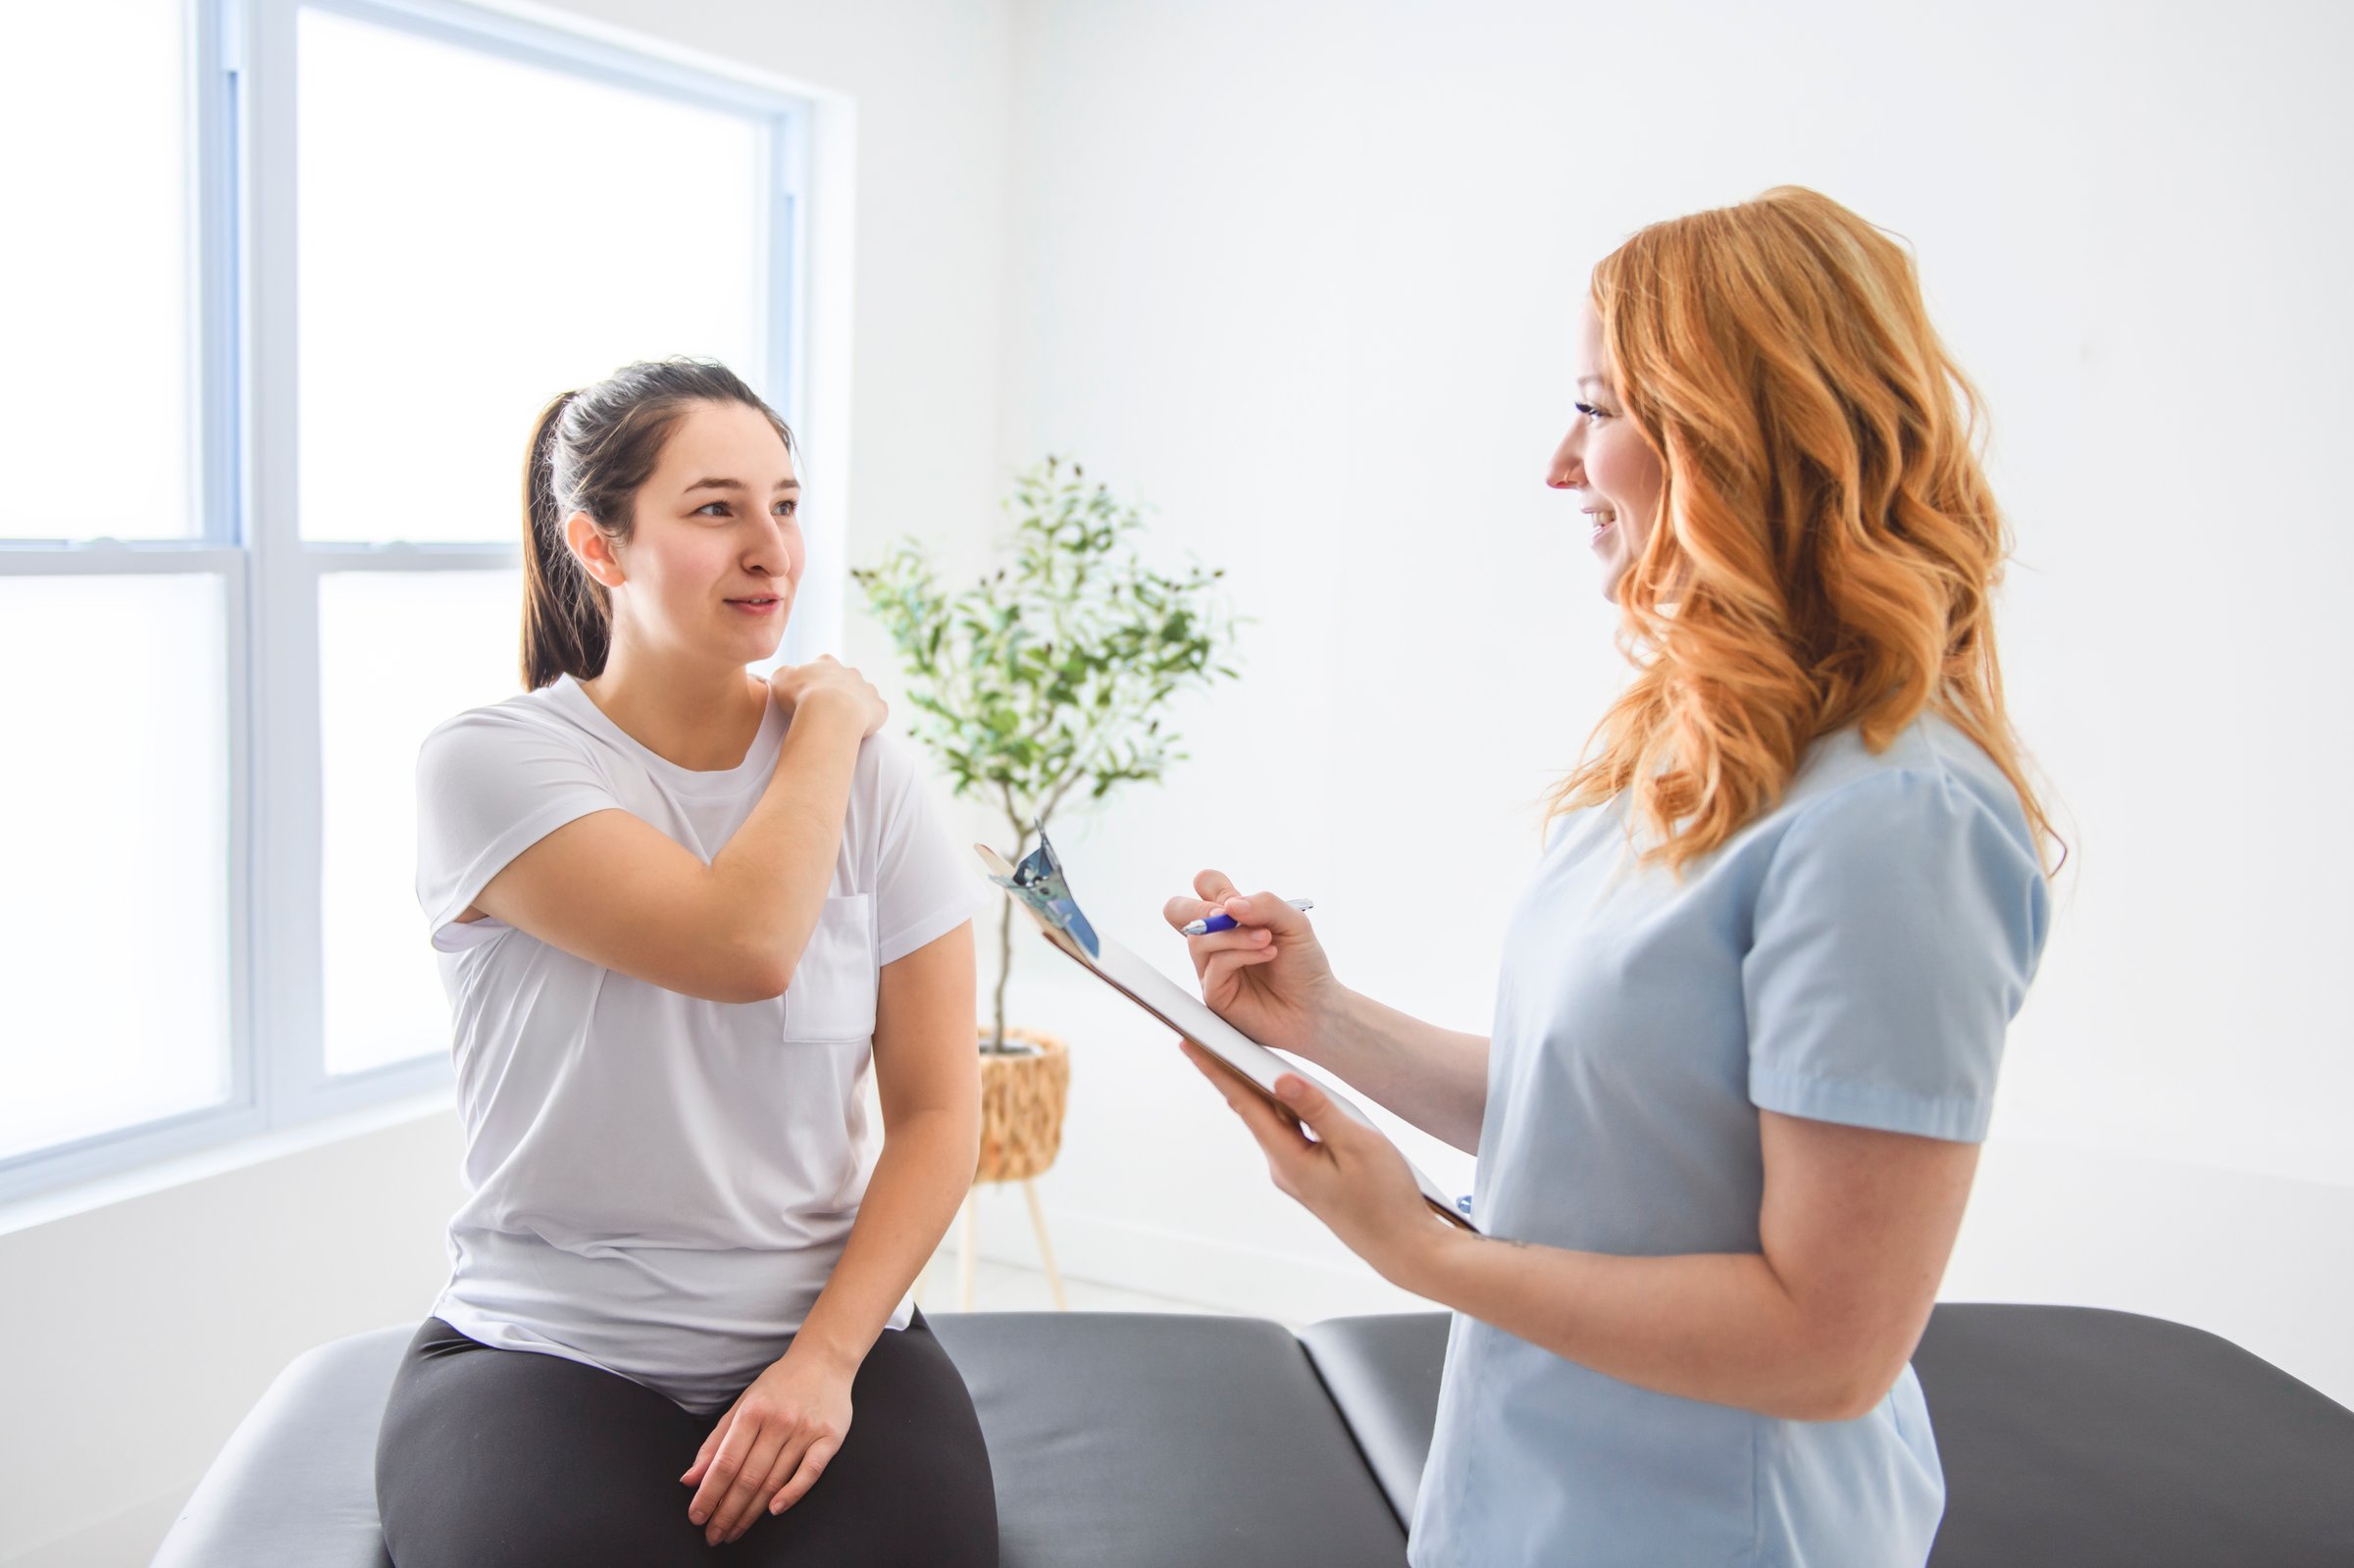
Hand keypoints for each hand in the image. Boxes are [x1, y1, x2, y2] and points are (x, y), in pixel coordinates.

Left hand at [679, 1341, 855, 1544]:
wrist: (824, 1359)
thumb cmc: (780, 1385)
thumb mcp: (742, 1405)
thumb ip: (716, 1442)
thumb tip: (690, 1479)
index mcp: (752, 1412)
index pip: (725, 1463)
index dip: (708, 1494)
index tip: (697, 1517)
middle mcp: (778, 1421)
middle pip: (748, 1478)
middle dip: (726, 1512)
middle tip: (714, 1536)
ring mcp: (805, 1430)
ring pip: (774, 1480)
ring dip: (751, 1512)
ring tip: (735, 1531)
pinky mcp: (830, 1437)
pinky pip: (810, 1472)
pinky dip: (792, 1493)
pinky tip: (774, 1510)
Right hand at [768, 655, 887, 736]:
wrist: (830, 713)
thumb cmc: (802, 696)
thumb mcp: (780, 680)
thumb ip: (784, 674)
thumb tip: (788, 675)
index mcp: (826, 663)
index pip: (821, 666)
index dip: (814, 681)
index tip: (808, 695)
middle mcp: (850, 672)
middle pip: (844, 680)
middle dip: (836, 693)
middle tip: (824, 712)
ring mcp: (867, 689)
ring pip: (862, 695)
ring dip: (854, 706)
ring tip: (841, 724)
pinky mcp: (879, 707)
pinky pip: (876, 713)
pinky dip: (869, 721)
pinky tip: (857, 731)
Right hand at [1162, 870, 1344, 1057]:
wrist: (1315, 1006)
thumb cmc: (1303, 963)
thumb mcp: (1294, 923)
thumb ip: (1265, 904)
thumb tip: (1228, 906)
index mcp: (1231, 916)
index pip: (1204, 885)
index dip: (1215, 886)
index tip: (1244, 903)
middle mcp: (1216, 939)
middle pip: (1176, 910)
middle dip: (1198, 909)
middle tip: (1229, 914)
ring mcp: (1211, 966)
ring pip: (1198, 939)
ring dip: (1234, 935)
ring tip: (1266, 939)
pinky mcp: (1214, 993)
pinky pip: (1215, 964)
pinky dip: (1242, 953)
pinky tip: (1268, 953)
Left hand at [1177, 1040, 1453, 1287]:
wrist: (1404, 1247)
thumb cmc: (1386, 1199)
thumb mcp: (1358, 1144)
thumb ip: (1318, 1109)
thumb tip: (1282, 1079)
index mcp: (1288, 1160)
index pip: (1244, 1104)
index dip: (1216, 1071)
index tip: (1189, 1044)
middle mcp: (1283, 1168)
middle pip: (1252, 1109)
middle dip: (1231, 1072)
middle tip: (1209, 1035)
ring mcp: (1295, 1173)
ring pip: (1273, 1120)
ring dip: (1261, 1088)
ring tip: (1243, 1051)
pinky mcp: (1309, 1175)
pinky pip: (1290, 1132)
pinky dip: (1284, 1107)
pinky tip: (1288, 1090)